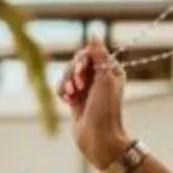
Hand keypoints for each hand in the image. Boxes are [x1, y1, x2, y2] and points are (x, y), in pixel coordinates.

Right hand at [60, 36, 128, 169]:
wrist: (98, 138)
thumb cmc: (105, 110)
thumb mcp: (104, 79)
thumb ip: (99, 55)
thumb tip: (94, 33)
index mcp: (110, 70)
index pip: (89, 52)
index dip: (82, 60)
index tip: (83, 72)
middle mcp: (99, 77)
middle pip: (76, 61)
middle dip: (73, 72)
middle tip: (78, 87)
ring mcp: (86, 88)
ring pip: (67, 73)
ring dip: (66, 82)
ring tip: (72, 96)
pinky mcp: (75, 99)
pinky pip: (62, 86)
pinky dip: (62, 92)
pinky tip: (67, 101)